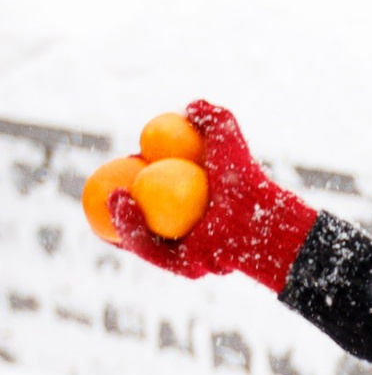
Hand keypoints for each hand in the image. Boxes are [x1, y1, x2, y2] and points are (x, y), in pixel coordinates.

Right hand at [105, 98, 318, 292]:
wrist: (262, 212)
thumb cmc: (246, 176)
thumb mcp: (226, 139)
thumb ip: (211, 120)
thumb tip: (191, 107)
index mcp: (195, 207)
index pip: (155, 194)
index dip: (135, 178)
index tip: (126, 159)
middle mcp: (190, 231)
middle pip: (142, 218)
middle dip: (118, 204)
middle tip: (106, 183)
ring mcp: (187, 251)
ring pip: (142, 236)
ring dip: (119, 217)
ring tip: (112, 194)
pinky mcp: (186, 268)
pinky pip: (151, 249)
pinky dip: (132, 229)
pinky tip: (122, 205)